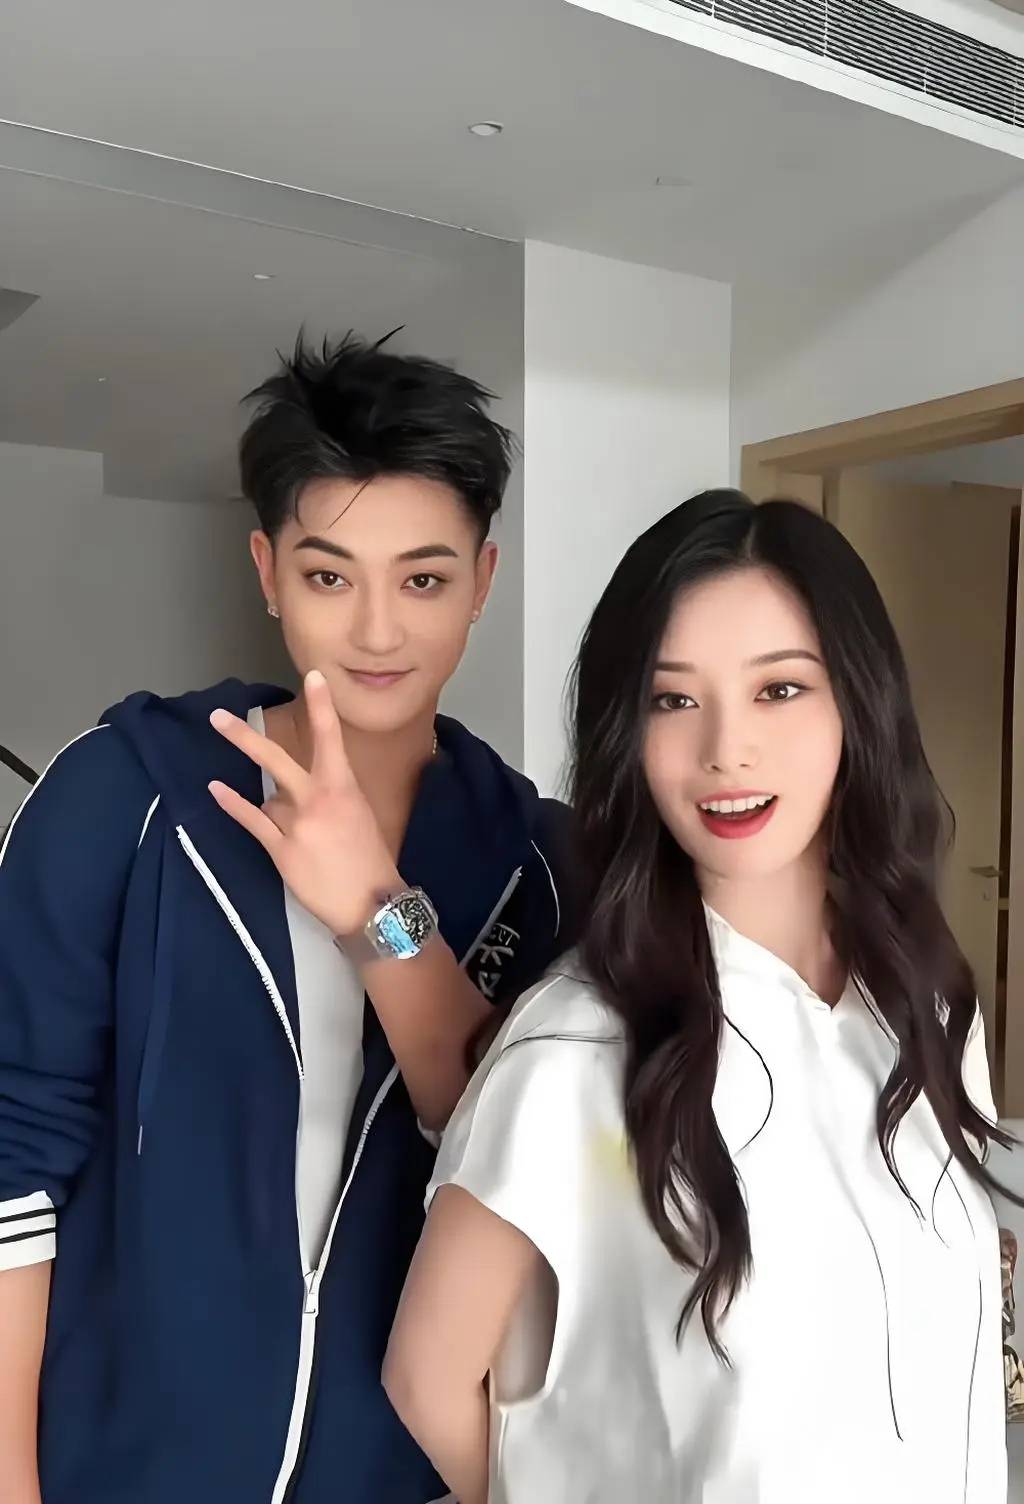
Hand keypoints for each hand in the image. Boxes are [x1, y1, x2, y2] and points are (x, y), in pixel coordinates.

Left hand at [208, 670, 400, 936]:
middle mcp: (318, 799)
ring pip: (270, 800)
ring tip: (307, 839)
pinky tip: (216, 788)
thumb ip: (330, 794)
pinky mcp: (281, 849)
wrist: (371, 902)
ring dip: (280, 814)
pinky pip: (251, 820)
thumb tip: (294, 789)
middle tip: (217, 716)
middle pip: (276, 760)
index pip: (331, 738)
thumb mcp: (359, 814)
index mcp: (344, 786)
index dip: (321, 705)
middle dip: (244, 738)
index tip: (313, 676)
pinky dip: (233, 804)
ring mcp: (297, 823)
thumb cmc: (369, 858)